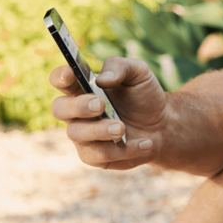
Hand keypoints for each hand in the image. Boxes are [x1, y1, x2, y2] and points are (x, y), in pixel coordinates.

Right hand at [50, 57, 167, 170]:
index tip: (70, 73)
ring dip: (100, 130)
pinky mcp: (95, 156)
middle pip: (59, 109)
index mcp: (83, 87)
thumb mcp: (139, 73)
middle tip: (100, 104)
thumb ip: (120, 67)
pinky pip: (101, 155)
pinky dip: (125, 149)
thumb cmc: (144, 96)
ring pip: (77, 134)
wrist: (163, 126)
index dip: (60, 76)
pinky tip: (145, 142)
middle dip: (78, 106)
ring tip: (122, 128)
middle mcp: (77, 112)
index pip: (60, 80)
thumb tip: (101, 79)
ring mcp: (83, 135)